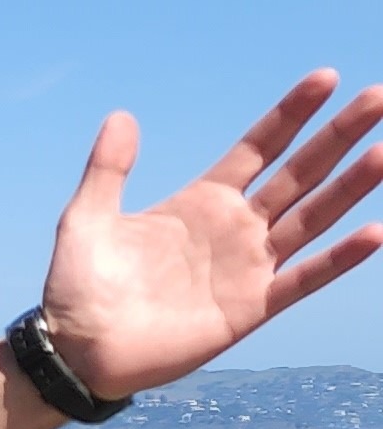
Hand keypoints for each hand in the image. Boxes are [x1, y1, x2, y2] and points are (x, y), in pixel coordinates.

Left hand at [39, 70, 382, 396]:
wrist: (77, 350)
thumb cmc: (78, 287)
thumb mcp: (87, 217)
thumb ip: (108, 168)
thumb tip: (122, 116)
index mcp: (202, 201)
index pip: (260, 147)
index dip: (291, 114)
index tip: (326, 78)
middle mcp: (235, 229)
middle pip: (299, 173)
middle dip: (339, 136)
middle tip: (378, 96)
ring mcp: (248, 267)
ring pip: (312, 217)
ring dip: (351, 186)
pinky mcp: (250, 308)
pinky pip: (303, 279)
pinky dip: (339, 259)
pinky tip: (374, 232)